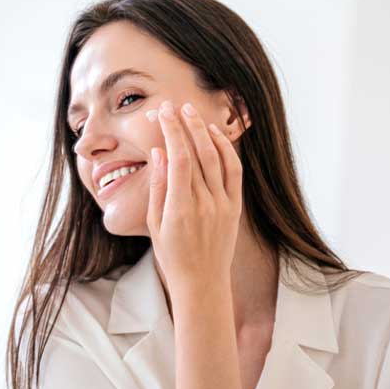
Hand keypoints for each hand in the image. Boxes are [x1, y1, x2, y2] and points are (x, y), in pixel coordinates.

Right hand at [147, 100, 243, 291]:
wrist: (202, 282)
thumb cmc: (173, 256)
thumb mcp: (154, 224)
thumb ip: (158, 187)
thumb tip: (159, 152)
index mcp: (180, 208)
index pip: (178, 158)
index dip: (171, 131)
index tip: (163, 113)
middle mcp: (205, 203)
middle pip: (197, 152)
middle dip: (185, 125)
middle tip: (175, 106)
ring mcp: (223, 204)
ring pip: (217, 157)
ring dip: (205, 131)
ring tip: (193, 114)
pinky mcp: (235, 207)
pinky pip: (233, 171)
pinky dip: (225, 149)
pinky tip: (214, 136)